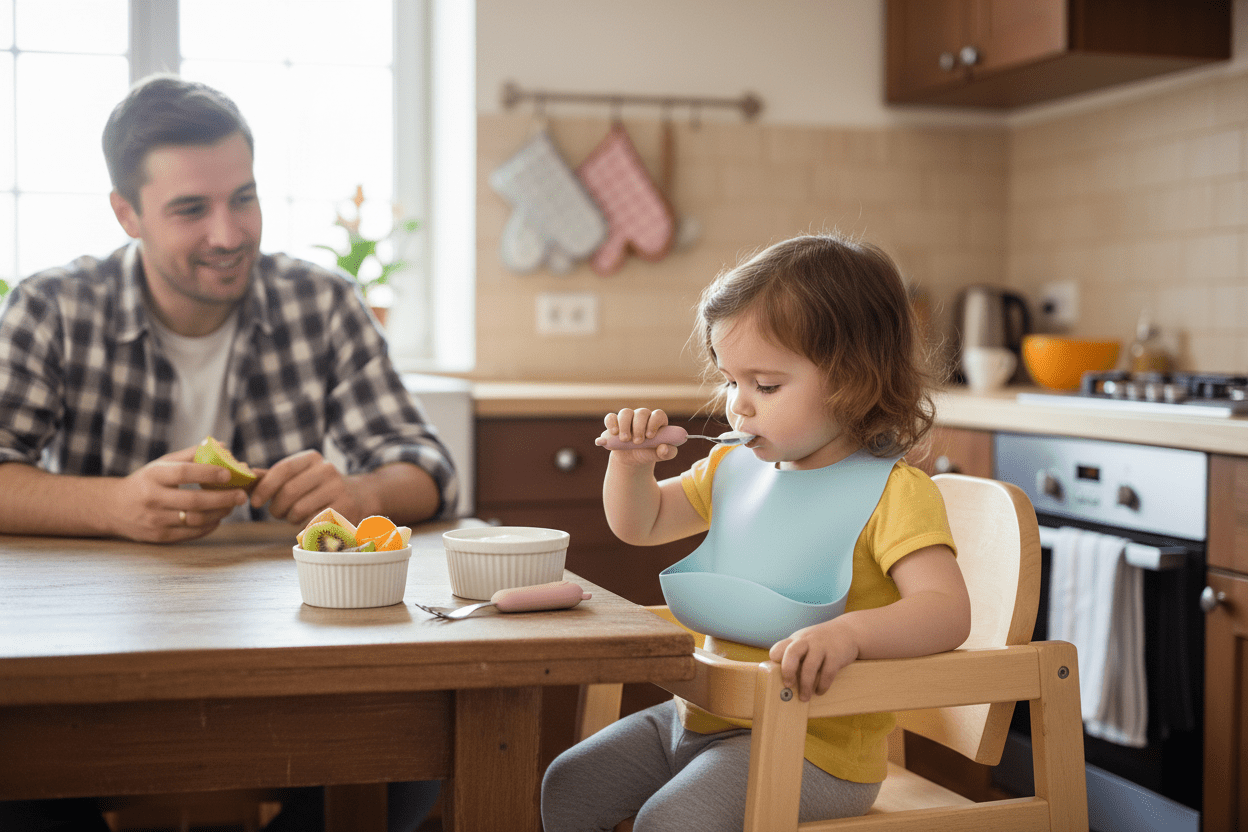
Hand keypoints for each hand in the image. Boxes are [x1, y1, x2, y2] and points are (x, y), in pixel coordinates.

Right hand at [113, 448, 248, 541]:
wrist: (113, 508)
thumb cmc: (146, 482)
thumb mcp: (162, 464)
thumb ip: (191, 455)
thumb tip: (222, 445)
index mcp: (153, 476)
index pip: (183, 473)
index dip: (208, 473)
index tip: (230, 473)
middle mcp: (152, 498)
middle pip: (194, 501)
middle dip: (223, 499)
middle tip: (242, 495)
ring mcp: (154, 520)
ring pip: (195, 520)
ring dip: (219, 513)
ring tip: (232, 506)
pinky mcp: (158, 537)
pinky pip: (190, 533)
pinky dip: (209, 526)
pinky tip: (218, 517)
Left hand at [249, 449, 362, 527]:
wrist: (358, 496)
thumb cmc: (317, 488)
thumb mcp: (299, 476)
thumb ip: (273, 477)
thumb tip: (245, 475)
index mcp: (312, 458)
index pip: (282, 469)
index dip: (265, 487)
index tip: (254, 502)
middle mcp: (327, 470)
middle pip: (288, 492)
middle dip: (276, 507)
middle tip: (277, 513)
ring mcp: (338, 489)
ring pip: (299, 510)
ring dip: (290, 519)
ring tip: (295, 516)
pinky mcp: (344, 510)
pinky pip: (312, 523)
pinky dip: (304, 527)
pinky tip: (308, 522)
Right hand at [595, 408, 677, 461]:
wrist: (633, 459)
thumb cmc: (650, 453)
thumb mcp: (661, 455)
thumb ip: (668, 453)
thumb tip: (664, 448)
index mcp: (657, 421)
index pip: (658, 415)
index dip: (654, 423)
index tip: (650, 436)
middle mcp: (643, 416)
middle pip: (641, 413)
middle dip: (639, 427)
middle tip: (638, 442)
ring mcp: (628, 418)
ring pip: (625, 413)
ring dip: (624, 425)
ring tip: (625, 439)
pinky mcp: (615, 423)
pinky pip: (610, 417)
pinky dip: (610, 424)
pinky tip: (613, 433)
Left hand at [769, 619, 859, 701]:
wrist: (848, 631)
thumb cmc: (821, 642)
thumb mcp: (804, 642)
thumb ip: (793, 656)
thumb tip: (783, 681)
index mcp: (796, 640)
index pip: (778, 648)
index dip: (775, 663)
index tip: (776, 674)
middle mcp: (807, 641)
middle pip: (791, 653)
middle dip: (788, 671)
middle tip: (788, 685)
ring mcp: (822, 647)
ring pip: (810, 667)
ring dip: (806, 685)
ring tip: (804, 697)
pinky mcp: (836, 655)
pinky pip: (827, 673)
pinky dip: (822, 685)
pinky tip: (820, 691)